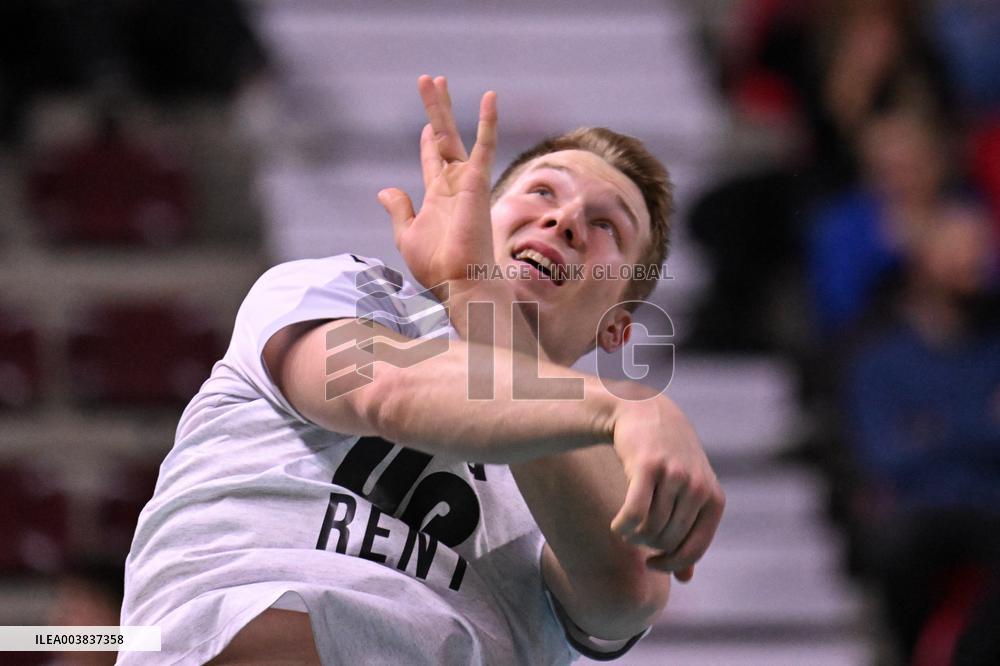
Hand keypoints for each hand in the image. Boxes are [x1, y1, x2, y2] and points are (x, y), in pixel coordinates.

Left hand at [378, 75, 497, 297]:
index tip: (428, 123)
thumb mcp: (407, 235)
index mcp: (438, 197)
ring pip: (454, 134)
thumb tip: (385, 190)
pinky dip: (488, 121)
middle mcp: (454, 184)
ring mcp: (467, 181)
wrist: (459, 282)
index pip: (433, 159)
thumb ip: (399, 210)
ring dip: (443, 107)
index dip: (428, 139)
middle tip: (431, 81)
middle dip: (436, 110)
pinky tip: (489, 97)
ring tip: (436, 79)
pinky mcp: (477, 182)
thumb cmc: (437, 267)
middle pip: (443, 138)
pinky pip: (485, 146)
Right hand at [609, 397, 724, 578]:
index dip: (670, 564)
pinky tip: (617, 524)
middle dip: (648, 546)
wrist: (643, 411)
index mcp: (714, 498)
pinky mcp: (649, 467)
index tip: (652, 563)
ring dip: (633, 535)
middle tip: (636, 534)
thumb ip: (689, 532)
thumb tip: (686, 578)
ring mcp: (675, 476)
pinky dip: (622, 526)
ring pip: (650, 529)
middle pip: (667, 541)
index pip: (693, 549)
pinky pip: (634, 514)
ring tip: (627, 524)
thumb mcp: (688, 492)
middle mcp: (698, 487)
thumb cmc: (667, 457)